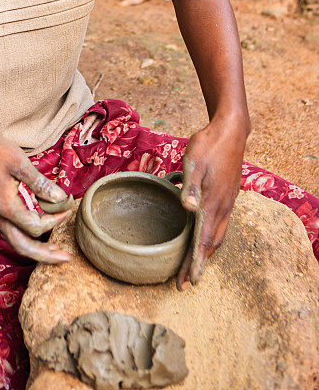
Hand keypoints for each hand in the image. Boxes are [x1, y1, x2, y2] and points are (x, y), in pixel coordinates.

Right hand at [0, 131, 71, 263]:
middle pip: (23, 247)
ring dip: (38, 251)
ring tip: (57, 252)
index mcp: (5, 206)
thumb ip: (41, 184)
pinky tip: (42, 236)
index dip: (54, 220)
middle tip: (67, 258)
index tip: (68, 208)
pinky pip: (15, 233)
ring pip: (18, 244)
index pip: (35, 226)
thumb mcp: (21, 163)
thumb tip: (61, 199)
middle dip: (46, 255)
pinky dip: (30, 239)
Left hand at [177, 112, 248, 289]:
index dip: (194, 263)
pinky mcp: (227, 195)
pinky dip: (210, 235)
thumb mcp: (194, 162)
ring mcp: (227, 202)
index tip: (187, 282)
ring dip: (205, 251)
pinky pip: (219, 223)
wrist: (230, 132)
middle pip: (210, 244)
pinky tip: (200, 231)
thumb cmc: (208, 146)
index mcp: (212, 203)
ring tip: (193, 262)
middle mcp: (222, 207)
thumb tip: (187, 208)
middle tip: (185, 281)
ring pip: (217, 234)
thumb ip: (190, 185)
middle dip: (197, 264)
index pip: (202, 241)